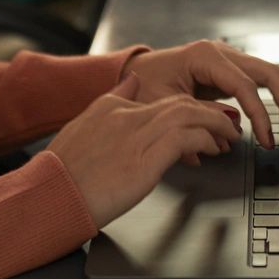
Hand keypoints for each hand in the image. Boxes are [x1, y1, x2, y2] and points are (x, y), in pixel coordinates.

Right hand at [46, 83, 245, 229]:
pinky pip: (185, 139)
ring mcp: (136, 137)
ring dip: (214, 124)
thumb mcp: (82, 127)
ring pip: (188, 115)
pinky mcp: (144, 160)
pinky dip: (204, 140)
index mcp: (111, 109)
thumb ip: (110, 103)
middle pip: (181, 102)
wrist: (48, 197)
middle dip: (211, 112)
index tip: (206, 117)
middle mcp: (126, 117)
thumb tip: (131, 81)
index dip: (191, 106)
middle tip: (228, 124)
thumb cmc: (61, 175)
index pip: (162, 99)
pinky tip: (212, 150)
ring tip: (229, 137)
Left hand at [121, 40, 278, 147]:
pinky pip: (260, 84)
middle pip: (268, 73)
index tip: (266, 140)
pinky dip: (277, 100)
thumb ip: (197, 117)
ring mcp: (228, 61)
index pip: (244, 86)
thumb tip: (229, 134)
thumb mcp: (164, 104)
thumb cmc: (144, 85)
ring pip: (270, 75)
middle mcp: (221, 54)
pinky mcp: (230, 72)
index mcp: (204, 57)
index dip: (259, 115)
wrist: (135, 72)